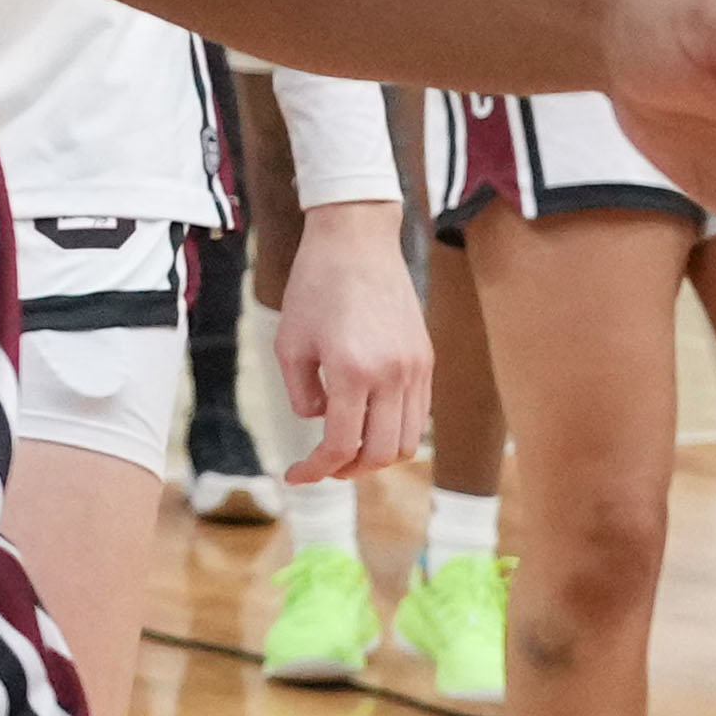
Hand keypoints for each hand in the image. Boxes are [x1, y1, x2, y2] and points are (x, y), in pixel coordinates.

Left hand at [272, 201, 429, 478]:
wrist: (357, 240)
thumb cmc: (314, 287)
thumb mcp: (289, 343)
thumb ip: (302, 394)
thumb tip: (323, 421)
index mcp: (353, 371)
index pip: (341, 445)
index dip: (316, 470)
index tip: (295, 476)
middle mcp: (393, 375)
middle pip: (380, 454)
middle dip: (348, 470)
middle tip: (322, 466)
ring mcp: (416, 368)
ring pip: (407, 440)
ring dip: (376, 455)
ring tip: (347, 448)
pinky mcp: (426, 359)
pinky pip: (418, 414)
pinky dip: (394, 430)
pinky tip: (368, 421)